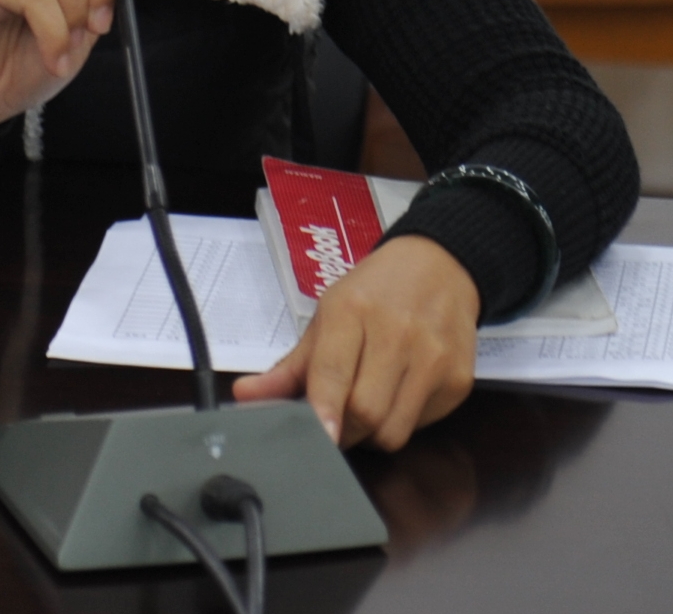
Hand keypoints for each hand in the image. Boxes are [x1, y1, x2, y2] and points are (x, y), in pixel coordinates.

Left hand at [233, 236, 478, 450]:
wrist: (440, 267)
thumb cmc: (374, 292)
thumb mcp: (326, 316)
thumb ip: (288, 366)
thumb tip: (244, 397)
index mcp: (352, 311)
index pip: (334, 372)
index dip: (324, 410)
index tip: (318, 435)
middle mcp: (396, 333)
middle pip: (365, 412)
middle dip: (344, 430)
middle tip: (334, 420)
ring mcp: (432, 358)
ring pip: (394, 431)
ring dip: (372, 433)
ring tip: (367, 405)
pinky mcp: (458, 380)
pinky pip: (422, 426)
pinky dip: (403, 422)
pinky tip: (399, 393)